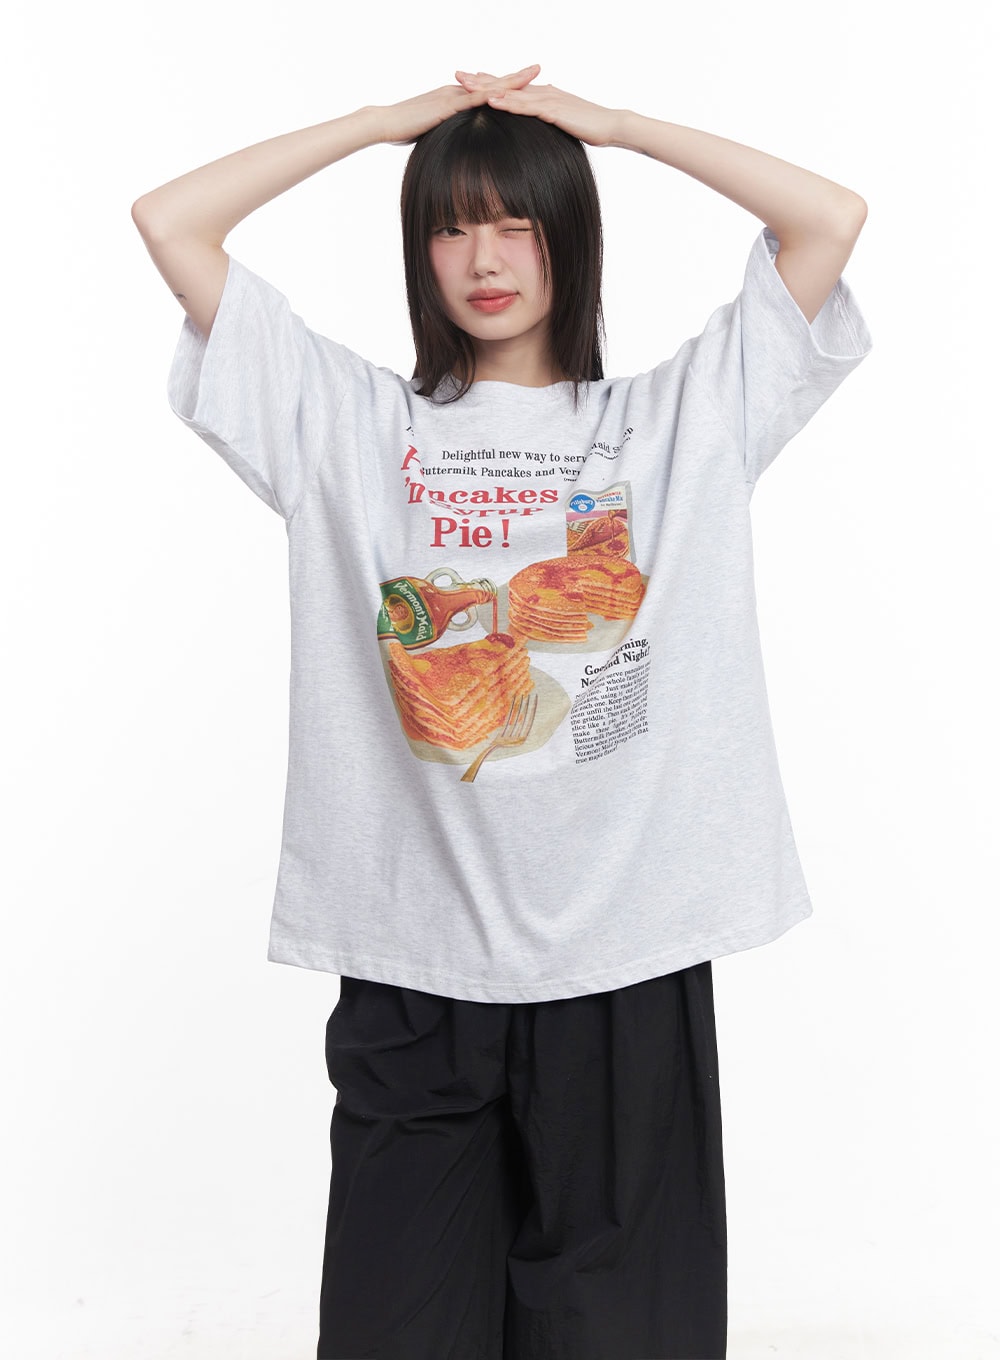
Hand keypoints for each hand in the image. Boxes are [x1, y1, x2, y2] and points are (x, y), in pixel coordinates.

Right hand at [375, 66, 542, 145]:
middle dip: (516, 76)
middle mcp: (457, 91)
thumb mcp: (433, 129)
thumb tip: (458, 139)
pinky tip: (506, 95)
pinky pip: (472, 100)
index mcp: (456, 97)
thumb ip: (448, 129)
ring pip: (487, 87)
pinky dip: (490, 96)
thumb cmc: (405, 129)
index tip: (526, 81)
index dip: (507, 85)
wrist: (385, 122)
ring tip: (532, 74)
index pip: (486, 89)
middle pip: (492, 82)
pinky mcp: (446, 106)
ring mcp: (452, 96)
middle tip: (538, 67)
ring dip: (510, 81)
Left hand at [454, 67, 622, 147]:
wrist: (611, 125)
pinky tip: (493, 101)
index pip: (512, 87)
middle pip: (507, 84)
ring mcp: (548, 100)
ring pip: (513, 92)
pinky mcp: (554, 111)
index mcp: (543, 95)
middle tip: (458, 75)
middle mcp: (542, 92)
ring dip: (489, 88)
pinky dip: (509, 103)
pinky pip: (527, 106)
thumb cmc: (589, 127)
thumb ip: (547, 120)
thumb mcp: (562, 123)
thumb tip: (536, 125)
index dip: (489, 82)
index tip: (468, 81)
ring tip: (467, 85)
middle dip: (481, 80)